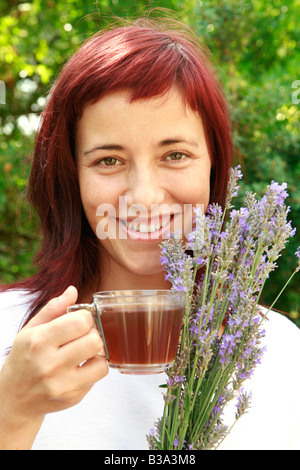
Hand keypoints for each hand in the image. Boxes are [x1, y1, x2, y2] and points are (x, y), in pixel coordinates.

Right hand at [0, 286, 107, 447]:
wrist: (14, 398)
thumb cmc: (24, 358)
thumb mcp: (30, 330)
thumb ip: (53, 309)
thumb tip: (73, 290)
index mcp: (38, 341)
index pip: (80, 322)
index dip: (85, 317)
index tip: (80, 320)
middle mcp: (49, 364)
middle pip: (94, 340)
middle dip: (93, 333)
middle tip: (84, 335)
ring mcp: (62, 384)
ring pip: (101, 361)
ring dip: (97, 353)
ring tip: (85, 351)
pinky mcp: (73, 398)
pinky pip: (98, 377)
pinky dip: (94, 368)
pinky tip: (81, 366)